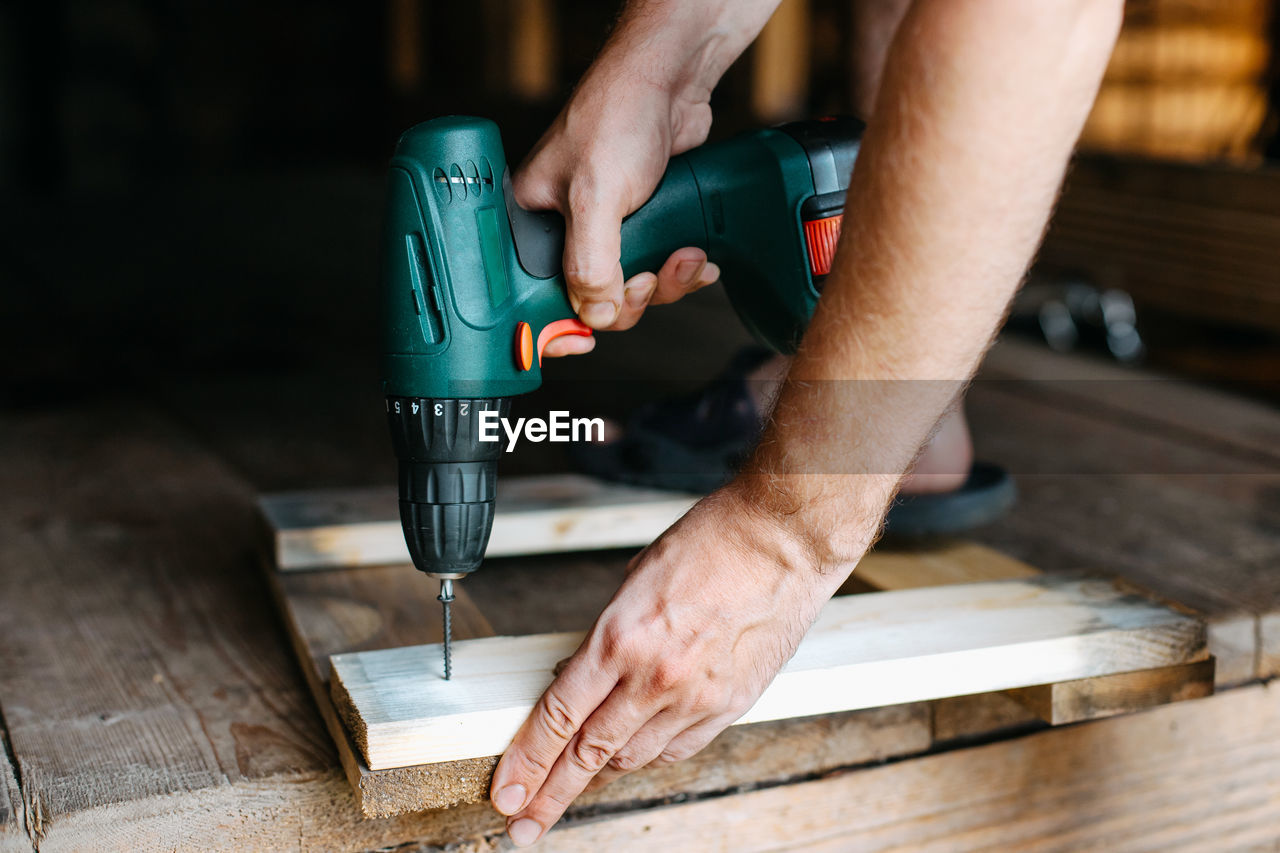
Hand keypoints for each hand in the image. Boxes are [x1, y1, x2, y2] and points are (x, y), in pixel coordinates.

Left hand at [488, 483, 839, 846]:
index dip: (525, 762)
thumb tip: (582, 673)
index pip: (558, 717)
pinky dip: (648, 755)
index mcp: (622, 638)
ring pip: (632, 758)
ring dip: (598, 774)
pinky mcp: (730, 705)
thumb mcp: (635, 579)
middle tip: (523, 823)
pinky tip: (632, 756)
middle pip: (588, 754)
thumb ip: (607, 636)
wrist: (784, 539)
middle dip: (549, 794)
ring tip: (573, 787)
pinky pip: (677, 749)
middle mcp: (656, 677)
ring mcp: (696, 697)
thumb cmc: (713, 541)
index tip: (506, 791)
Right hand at [513, 60, 721, 356]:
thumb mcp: (596, 196)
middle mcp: (564, 229)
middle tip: (649, 279)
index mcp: (530, 223)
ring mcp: (606, 229)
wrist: (670, 82)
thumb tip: (596, 314)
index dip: (555, 324)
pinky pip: (659, 268)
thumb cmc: (616, 116)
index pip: (531, 296)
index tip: (579, 343)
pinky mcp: (643, 223)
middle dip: (631, 298)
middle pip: (591, 299)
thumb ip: (591, 263)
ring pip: (632, 288)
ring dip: (666, 283)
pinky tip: (696, 256)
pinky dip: (682, 270)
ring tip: (684, 257)